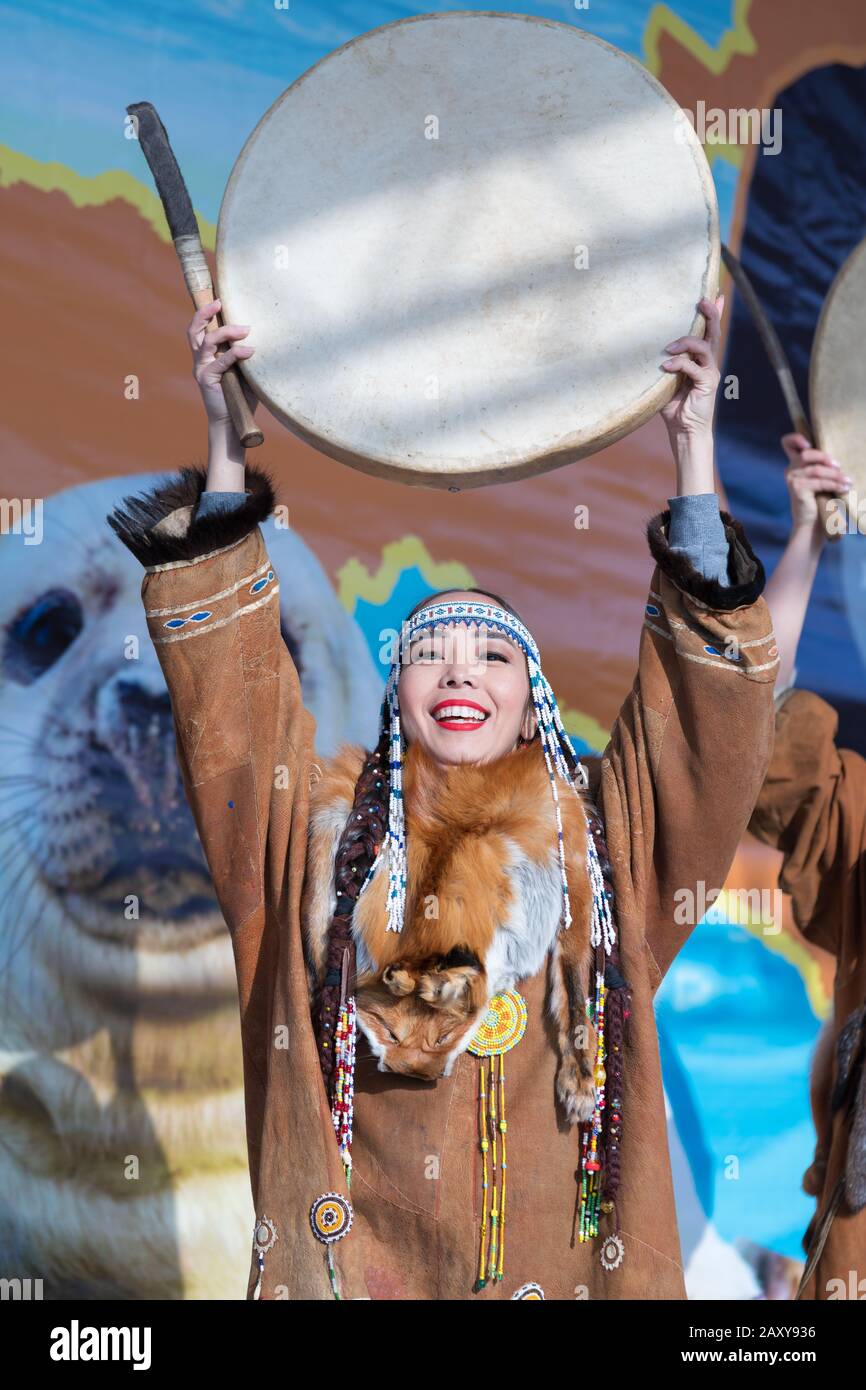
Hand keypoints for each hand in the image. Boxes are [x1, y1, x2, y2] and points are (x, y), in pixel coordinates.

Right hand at [188, 298, 258, 428]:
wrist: (232, 422)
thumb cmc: (242, 394)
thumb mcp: (246, 369)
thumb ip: (248, 353)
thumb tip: (267, 333)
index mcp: (208, 354)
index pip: (202, 328)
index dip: (206, 311)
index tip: (219, 296)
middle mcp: (201, 359)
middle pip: (195, 330)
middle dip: (204, 313)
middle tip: (220, 301)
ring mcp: (201, 368)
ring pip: (206, 342)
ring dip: (225, 331)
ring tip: (245, 329)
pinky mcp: (206, 379)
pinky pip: (219, 362)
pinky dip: (235, 354)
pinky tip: (249, 351)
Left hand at [660, 294, 722, 438]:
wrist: (684, 431)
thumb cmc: (673, 406)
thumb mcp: (666, 380)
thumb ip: (664, 363)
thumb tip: (647, 348)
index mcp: (701, 360)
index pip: (708, 331)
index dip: (713, 313)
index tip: (712, 295)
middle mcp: (709, 362)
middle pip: (713, 332)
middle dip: (710, 314)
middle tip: (702, 300)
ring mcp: (710, 372)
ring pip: (704, 346)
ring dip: (686, 341)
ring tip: (668, 347)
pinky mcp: (707, 384)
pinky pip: (694, 367)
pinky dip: (679, 364)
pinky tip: (665, 367)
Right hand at [780, 433, 850, 536]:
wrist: (811, 525)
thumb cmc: (818, 500)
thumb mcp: (818, 479)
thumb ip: (821, 466)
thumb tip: (838, 459)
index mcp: (794, 464)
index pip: (788, 443)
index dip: (796, 438)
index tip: (809, 443)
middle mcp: (790, 470)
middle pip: (807, 454)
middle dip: (825, 458)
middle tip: (838, 466)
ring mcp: (792, 480)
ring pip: (817, 470)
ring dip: (836, 475)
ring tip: (848, 481)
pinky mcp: (798, 489)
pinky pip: (820, 482)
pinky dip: (835, 484)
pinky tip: (845, 488)